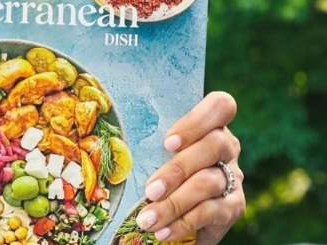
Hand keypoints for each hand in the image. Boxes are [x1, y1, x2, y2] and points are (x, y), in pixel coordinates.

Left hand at [135, 92, 245, 243]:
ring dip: (174, 203)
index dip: (198, 120)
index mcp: (208, 125)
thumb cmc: (157, 168)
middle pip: (214, 145)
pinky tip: (162, 232)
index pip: (221, 106)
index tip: (168, 142)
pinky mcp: (233, 206)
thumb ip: (144, 140)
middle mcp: (226, 147)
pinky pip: (210, 213)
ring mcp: (232, 176)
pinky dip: (182, 223)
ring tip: (146, 219)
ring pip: (208, 182)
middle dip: (178, 169)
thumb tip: (106, 137)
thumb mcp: (152, 151)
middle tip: (150, 190)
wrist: (176, 212)